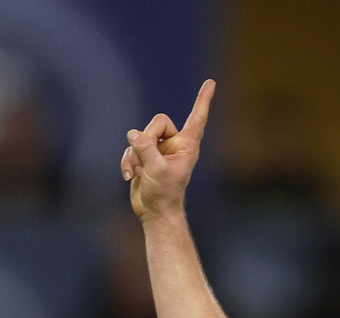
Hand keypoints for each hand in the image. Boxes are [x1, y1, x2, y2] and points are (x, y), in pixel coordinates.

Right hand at [120, 79, 215, 221]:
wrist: (154, 213)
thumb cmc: (163, 194)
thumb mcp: (156, 170)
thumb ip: (146, 149)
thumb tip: (133, 134)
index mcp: (187, 146)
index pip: (197, 118)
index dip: (203, 100)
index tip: (211, 82)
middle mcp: (175, 144)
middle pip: (157, 122)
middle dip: (146, 139)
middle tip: (145, 161)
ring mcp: (160, 149)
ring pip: (141, 135)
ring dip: (134, 154)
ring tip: (138, 172)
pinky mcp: (146, 156)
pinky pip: (132, 146)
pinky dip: (128, 160)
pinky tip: (131, 175)